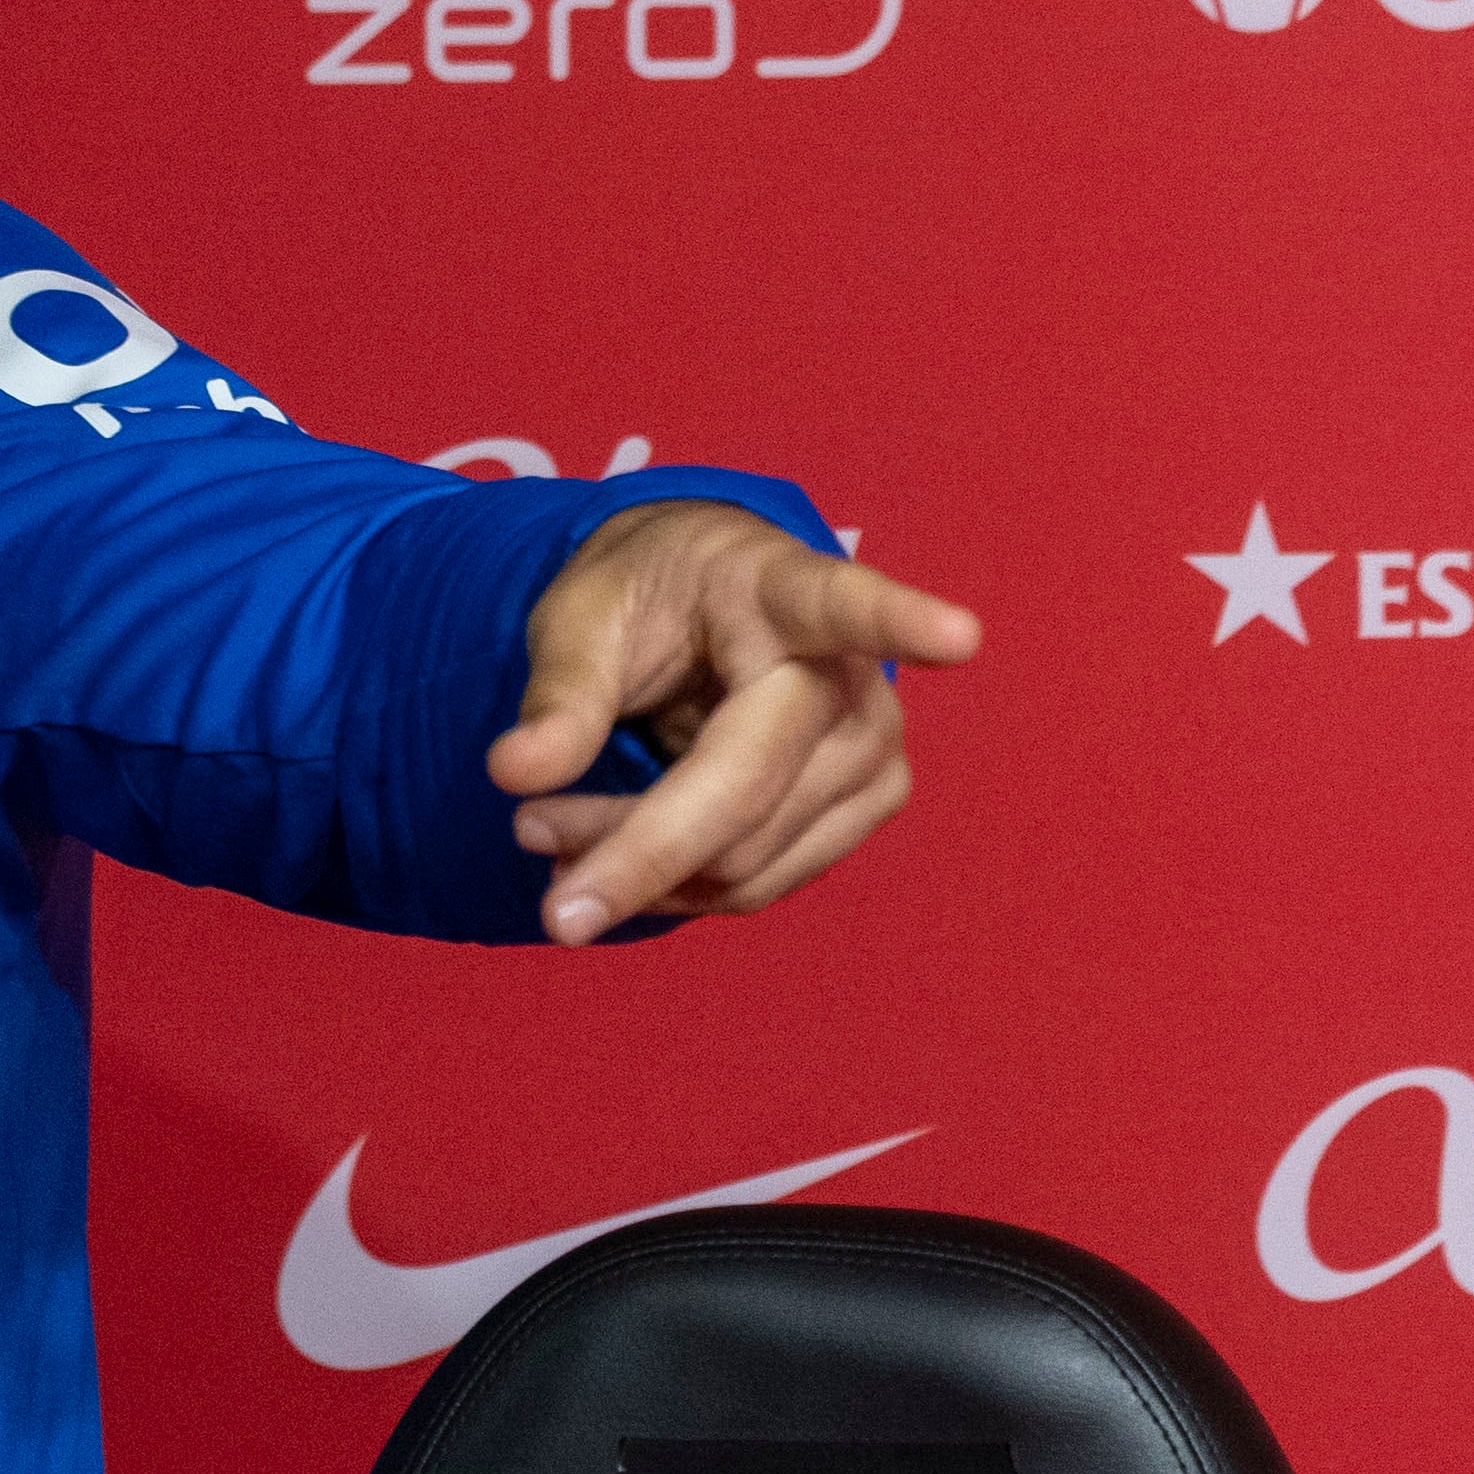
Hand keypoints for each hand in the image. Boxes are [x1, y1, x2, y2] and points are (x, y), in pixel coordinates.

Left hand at [487, 500, 978, 946]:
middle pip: (746, 789)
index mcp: (782, 590)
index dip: (901, 621)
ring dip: (637, 867)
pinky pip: (759, 881)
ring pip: (746, 856)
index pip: (847, 606)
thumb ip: (559, 690)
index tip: (957, 634)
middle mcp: (850, 677)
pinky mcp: (864, 808)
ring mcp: (873, 752)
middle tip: (523, 829)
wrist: (701, 608)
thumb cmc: (647, 596)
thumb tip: (516, 773)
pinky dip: (675, 882)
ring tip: (549, 828)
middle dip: (629, 842)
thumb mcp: (581, 614)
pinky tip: (615, 852)